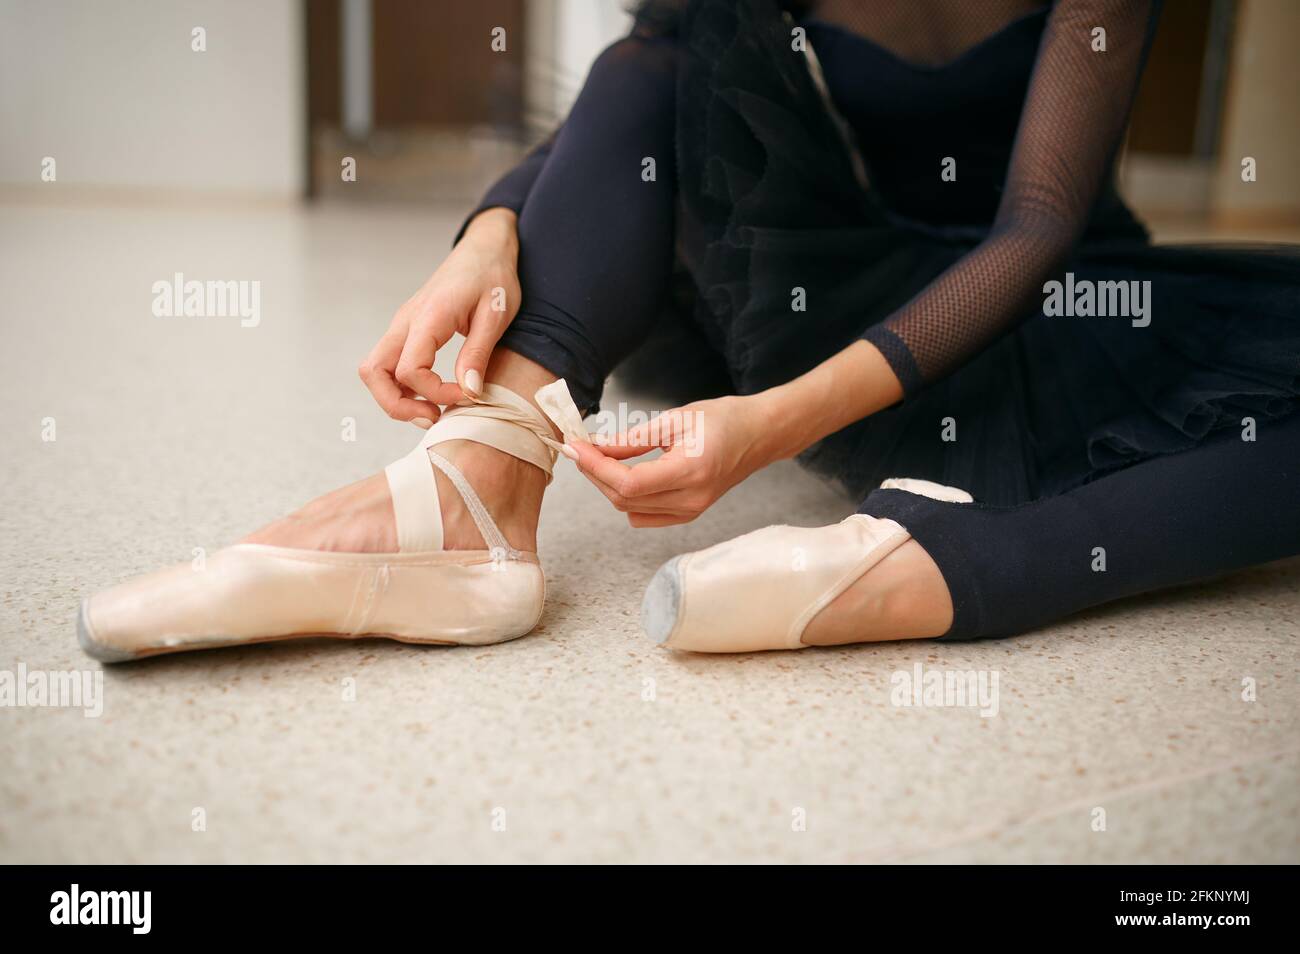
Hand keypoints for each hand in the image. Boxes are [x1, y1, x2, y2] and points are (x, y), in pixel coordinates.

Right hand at [358, 208, 520, 426]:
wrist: (484, 249)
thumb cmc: (493, 277)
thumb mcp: (496, 315)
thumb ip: (478, 354)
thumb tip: (469, 392)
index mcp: (428, 316)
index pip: (409, 369)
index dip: (434, 393)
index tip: (467, 395)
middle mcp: (406, 321)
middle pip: (373, 372)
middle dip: (396, 405)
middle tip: (433, 417)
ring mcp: (402, 325)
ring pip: (375, 370)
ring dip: (396, 398)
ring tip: (433, 411)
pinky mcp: (407, 330)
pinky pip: (390, 364)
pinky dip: (402, 386)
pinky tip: (431, 394)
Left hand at [568, 395, 775, 526]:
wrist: (757, 436)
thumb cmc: (723, 420)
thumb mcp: (675, 419)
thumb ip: (633, 437)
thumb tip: (596, 447)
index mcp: (690, 471)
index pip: (628, 483)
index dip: (596, 467)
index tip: (577, 447)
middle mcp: (691, 499)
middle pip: (624, 499)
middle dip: (596, 474)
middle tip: (581, 448)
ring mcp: (690, 511)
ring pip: (630, 509)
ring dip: (607, 486)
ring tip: (598, 458)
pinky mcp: (688, 514)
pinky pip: (644, 516)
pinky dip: (626, 499)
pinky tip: (623, 476)